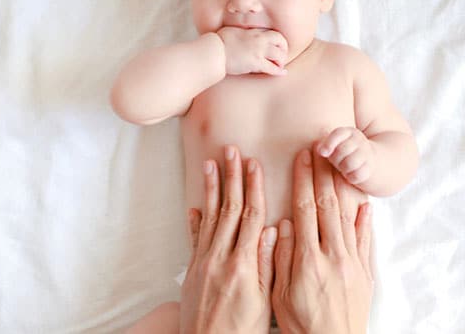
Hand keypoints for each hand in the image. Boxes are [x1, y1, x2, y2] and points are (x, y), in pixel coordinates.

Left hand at [180, 146, 277, 333]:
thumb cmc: (242, 331)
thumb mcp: (264, 301)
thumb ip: (267, 263)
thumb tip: (272, 229)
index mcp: (242, 264)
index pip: (250, 216)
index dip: (253, 188)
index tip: (254, 164)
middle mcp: (220, 258)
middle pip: (228, 209)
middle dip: (231, 178)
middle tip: (231, 150)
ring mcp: (203, 262)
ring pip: (209, 217)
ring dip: (211, 188)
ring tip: (210, 163)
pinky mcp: (191, 271)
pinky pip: (194, 238)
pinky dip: (195, 219)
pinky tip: (195, 204)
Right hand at [216, 27, 287, 75]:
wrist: (214, 51)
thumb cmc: (218, 43)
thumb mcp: (232, 32)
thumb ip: (241, 34)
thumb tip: (240, 36)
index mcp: (253, 32)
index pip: (273, 34)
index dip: (279, 41)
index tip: (278, 47)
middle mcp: (258, 39)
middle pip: (281, 41)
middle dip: (284, 49)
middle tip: (281, 57)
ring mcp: (258, 50)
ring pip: (279, 54)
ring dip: (281, 61)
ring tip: (280, 66)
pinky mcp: (256, 62)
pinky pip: (272, 67)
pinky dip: (278, 71)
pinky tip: (281, 73)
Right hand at [272, 149, 373, 333]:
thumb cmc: (300, 327)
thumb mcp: (279, 295)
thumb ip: (281, 258)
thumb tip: (285, 224)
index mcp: (308, 260)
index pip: (304, 209)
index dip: (302, 180)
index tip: (302, 158)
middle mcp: (333, 257)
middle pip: (327, 206)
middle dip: (322, 174)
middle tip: (321, 149)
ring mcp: (352, 264)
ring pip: (347, 217)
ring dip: (342, 188)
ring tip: (339, 165)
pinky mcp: (365, 274)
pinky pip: (366, 241)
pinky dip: (365, 221)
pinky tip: (364, 204)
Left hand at [316, 127, 373, 184]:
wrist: (370, 160)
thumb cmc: (344, 153)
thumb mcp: (334, 145)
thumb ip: (325, 145)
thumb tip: (321, 151)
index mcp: (349, 132)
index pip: (338, 134)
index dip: (329, 144)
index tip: (323, 153)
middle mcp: (359, 141)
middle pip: (341, 151)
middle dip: (335, 159)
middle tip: (337, 162)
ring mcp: (367, 154)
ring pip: (349, 163)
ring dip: (343, 169)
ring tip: (343, 169)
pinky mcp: (370, 168)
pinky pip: (357, 175)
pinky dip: (351, 177)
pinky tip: (350, 175)